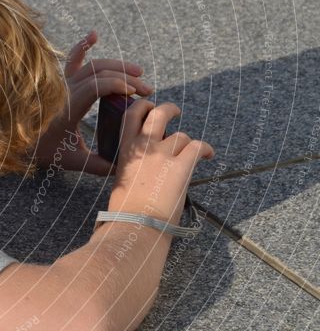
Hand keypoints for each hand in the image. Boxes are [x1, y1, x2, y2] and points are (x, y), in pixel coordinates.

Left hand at [34, 30, 152, 175]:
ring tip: (139, 73)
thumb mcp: (71, 160)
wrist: (18, 139)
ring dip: (117, 66)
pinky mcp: (61, 82)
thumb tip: (122, 168)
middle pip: (100, 73)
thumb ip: (97, 165)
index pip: (97, 86)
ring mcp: (63, 83)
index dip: (119, 85)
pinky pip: (71, 59)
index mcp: (69, 107)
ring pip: (92, 65)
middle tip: (146, 89)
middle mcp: (65, 91)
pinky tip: (94, 35)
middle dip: (127, 77)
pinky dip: (82, 46)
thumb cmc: (44, 150)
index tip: (137, 93)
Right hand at [109, 99, 214, 225]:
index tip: (149, 107)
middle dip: (169, 109)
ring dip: (187, 144)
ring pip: (181, 136)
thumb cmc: (125, 210)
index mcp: (125, 150)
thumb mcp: (121, 180)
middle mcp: (143, 147)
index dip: (142, 106)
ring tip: (191, 153)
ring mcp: (162, 155)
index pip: (130, 115)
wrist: (137, 224)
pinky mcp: (181, 166)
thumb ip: (132, 166)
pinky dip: (206, 150)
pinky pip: (199, 147)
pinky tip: (209, 156)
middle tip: (175, 112)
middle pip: (159, 114)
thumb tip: (143, 167)